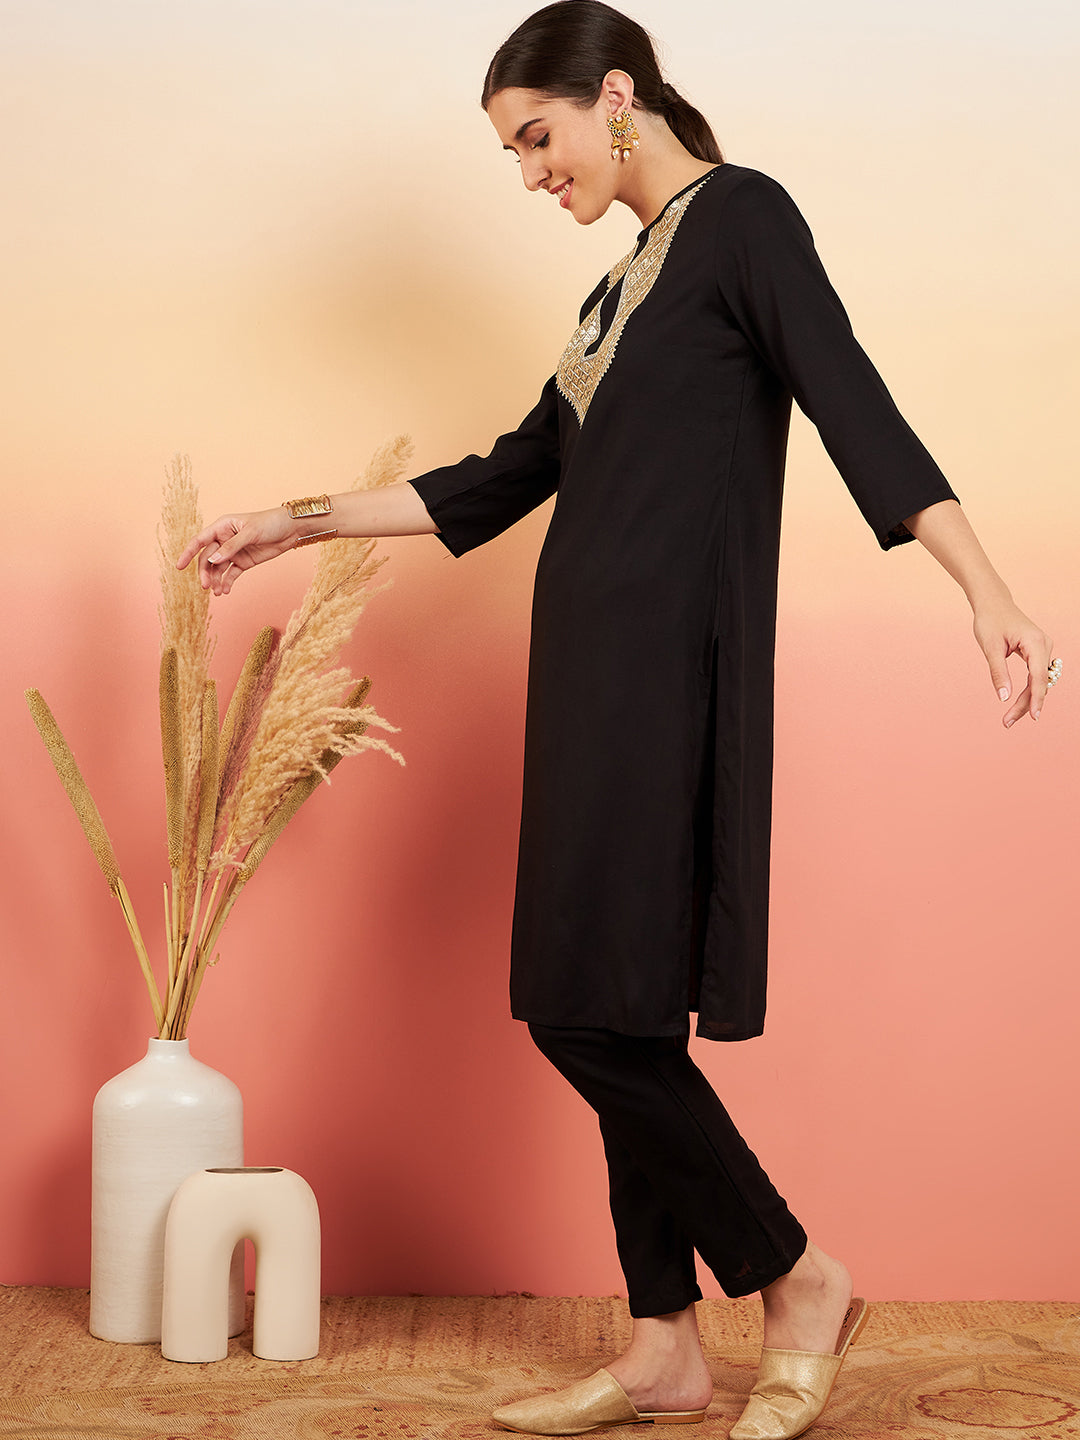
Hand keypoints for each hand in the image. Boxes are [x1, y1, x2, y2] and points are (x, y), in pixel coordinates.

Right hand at [176, 508, 296, 594]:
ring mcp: (233, 552)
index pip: (200, 540)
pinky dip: (227, 583)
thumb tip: (213, 560)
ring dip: (216, 581)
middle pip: (208, 559)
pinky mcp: (244, 562)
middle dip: (205, 573)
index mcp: (222, 526)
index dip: (188, 553)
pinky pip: (231, 574)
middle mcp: (224, 539)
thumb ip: (231, 546)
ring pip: (218, 569)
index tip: (179, 566)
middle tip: (206, 586)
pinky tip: (225, 591)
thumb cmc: (270, 523)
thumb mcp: (250, 533)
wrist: (291, 529)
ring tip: (218, 592)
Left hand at [972, 601, 1054, 727]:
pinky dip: (1028, 690)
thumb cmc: (990, 621)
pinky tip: (1019, 704)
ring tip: (1008, 718)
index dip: (1036, 699)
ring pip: (1039, 681)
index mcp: (1035, 643)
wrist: (993, 603)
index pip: (1038, 677)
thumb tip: (1003, 697)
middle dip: (1026, 704)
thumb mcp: (990, 648)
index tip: (1033, 717)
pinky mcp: (1037, 652)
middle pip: (1039, 683)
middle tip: (1006, 722)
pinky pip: (1036, 676)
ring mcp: (1043, 649)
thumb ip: (998, 672)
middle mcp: (1044, 646)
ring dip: (1027, 700)